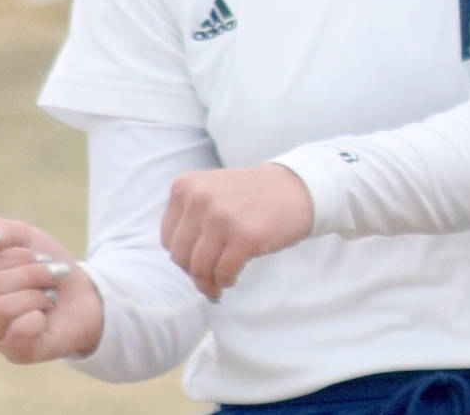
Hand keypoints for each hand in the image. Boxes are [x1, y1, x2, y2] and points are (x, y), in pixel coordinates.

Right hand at [0, 218, 102, 363]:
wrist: (87, 294)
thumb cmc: (50, 268)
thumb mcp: (31, 240)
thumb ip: (6, 230)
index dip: (17, 254)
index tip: (39, 256)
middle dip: (33, 272)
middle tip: (52, 274)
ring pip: (0, 308)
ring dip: (37, 294)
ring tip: (49, 297)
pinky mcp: (15, 354)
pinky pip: (17, 332)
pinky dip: (39, 317)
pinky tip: (44, 317)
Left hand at [161, 163, 313, 300]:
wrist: (300, 186)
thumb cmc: (253, 196)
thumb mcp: (212, 191)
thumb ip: (189, 218)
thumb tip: (178, 264)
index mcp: (186, 186)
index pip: (169, 238)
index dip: (185, 254)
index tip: (201, 258)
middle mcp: (200, 198)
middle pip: (180, 257)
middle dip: (195, 272)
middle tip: (210, 276)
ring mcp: (223, 217)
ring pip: (199, 269)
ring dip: (209, 283)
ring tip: (219, 284)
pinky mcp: (246, 236)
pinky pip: (224, 273)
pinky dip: (226, 281)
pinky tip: (234, 277)